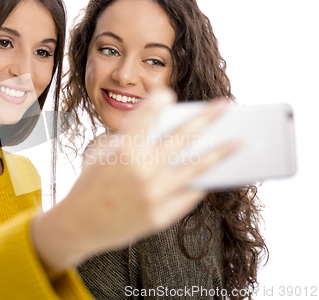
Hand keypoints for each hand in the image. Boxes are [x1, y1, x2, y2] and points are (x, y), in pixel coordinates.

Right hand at [31, 88, 236, 273]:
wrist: (79, 224)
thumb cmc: (90, 183)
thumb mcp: (101, 152)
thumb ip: (129, 137)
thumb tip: (165, 128)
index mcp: (123, 148)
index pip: (150, 112)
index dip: (161, 98)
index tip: (170, 94)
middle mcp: (142, 169)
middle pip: (183, 137)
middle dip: (208, 117)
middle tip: (226, 106)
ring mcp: (153, 194)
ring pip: (196, 167)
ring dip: (220, 152)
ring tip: (239, 142)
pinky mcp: (159, 216)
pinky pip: (188, 196)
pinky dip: (201, 183)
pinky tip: (213, 175)